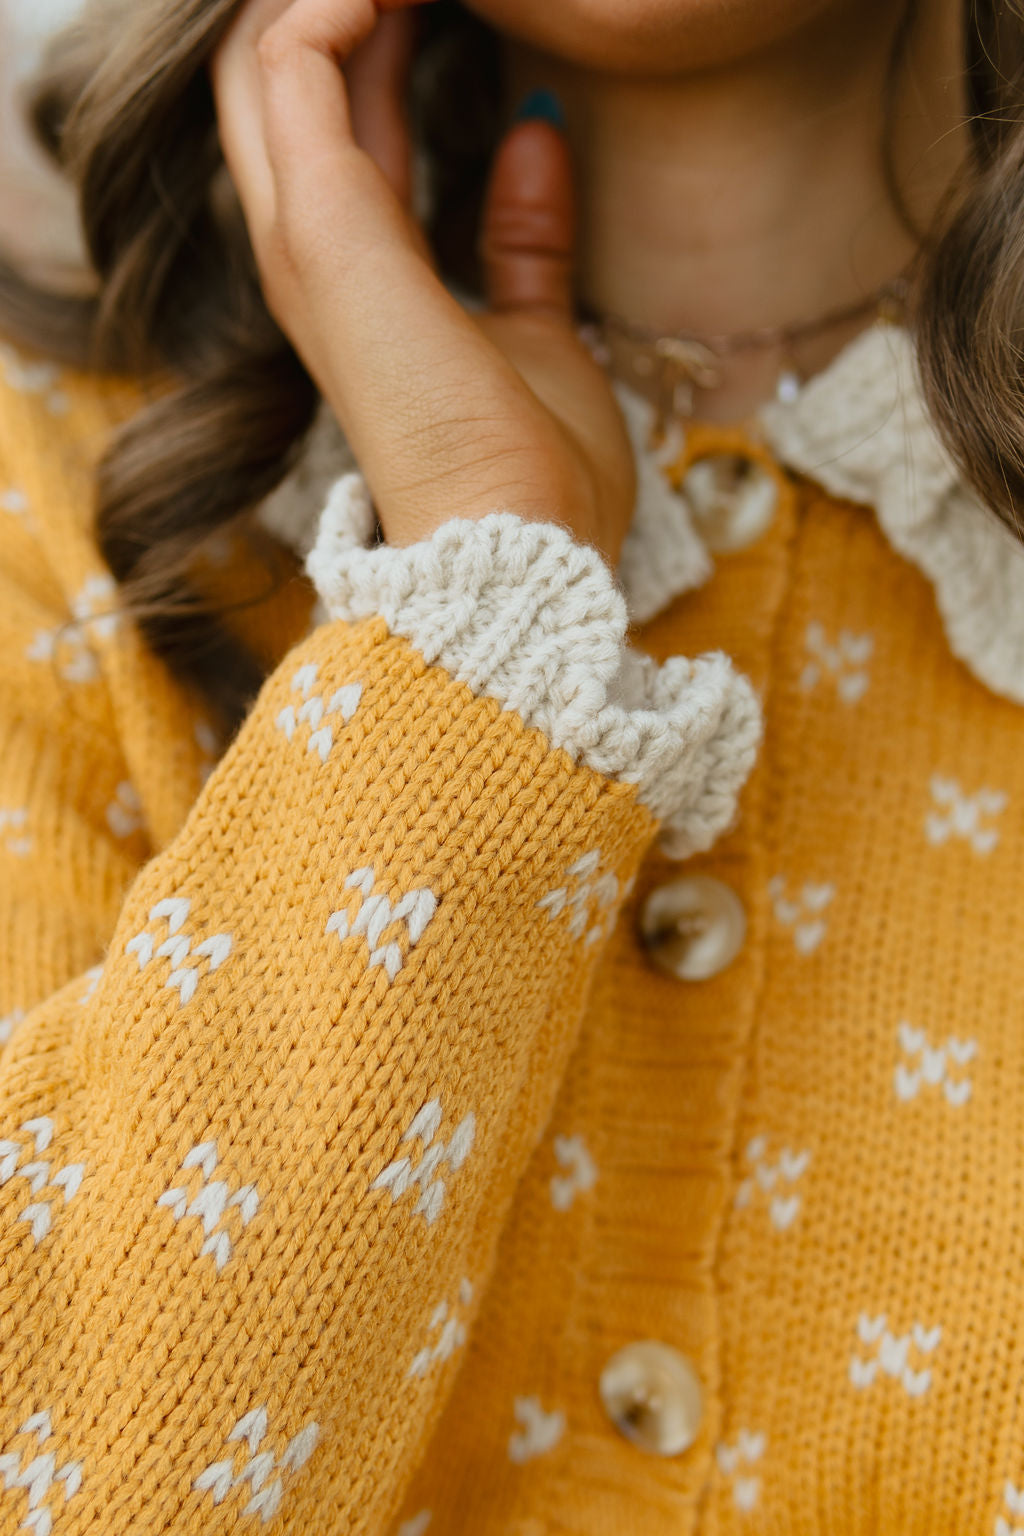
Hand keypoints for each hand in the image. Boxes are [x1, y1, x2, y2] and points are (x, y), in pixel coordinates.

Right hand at [211, 0, 634, 562]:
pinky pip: (293, 60)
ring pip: (263, 57)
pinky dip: (338, 1)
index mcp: (359, 279)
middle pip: (276, 80)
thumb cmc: (536, 472)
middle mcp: (311, 255)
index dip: (377, 35)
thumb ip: (523, 237)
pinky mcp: (323, 229)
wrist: (523, 544)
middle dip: (342, 7)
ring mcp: (304, 242)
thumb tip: (535, 132)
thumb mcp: (541, 330)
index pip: (335, 122)